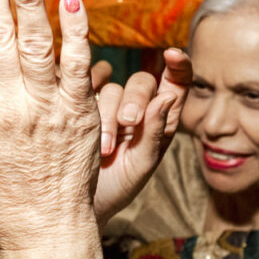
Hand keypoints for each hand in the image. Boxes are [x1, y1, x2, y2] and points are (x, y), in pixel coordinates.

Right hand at [92, 48, 192, 225]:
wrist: (80, 204)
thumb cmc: (118, 189)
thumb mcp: (142, 165)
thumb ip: (155, 131)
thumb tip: (167, 96)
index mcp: (161, 120)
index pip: (177, 82)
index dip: (179, 65)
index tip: (172, 54)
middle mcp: (136, 108)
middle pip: (142, 83)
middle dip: (135, 100)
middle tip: (128, 123)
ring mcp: (106, 106)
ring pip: (110, 87)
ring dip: (106, 115)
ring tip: (103, 148)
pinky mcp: (79, 105)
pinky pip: (82, 87)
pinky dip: (82, 97)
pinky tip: (79, 119)